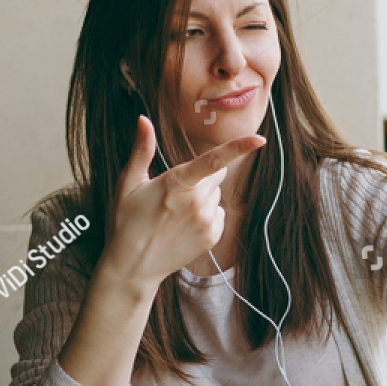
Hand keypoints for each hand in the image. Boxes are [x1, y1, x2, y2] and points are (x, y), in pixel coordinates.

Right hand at [98, 115, 264, 288]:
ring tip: (176, 214)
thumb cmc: (126, 221)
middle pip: (216, 174)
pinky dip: (207, 216)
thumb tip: (143, 119)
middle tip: (175, 193)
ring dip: (203, 198)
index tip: (260, 139)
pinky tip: (185, 225)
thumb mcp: (128, 184)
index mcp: (176, 184)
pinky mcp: (212, 237)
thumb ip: (141, 150)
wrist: (133, 266)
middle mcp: (196, 203)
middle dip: (202, 177)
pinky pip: (219, 214)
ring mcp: (206, 222)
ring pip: (216, 195)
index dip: (239, 148)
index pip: (213, 161)